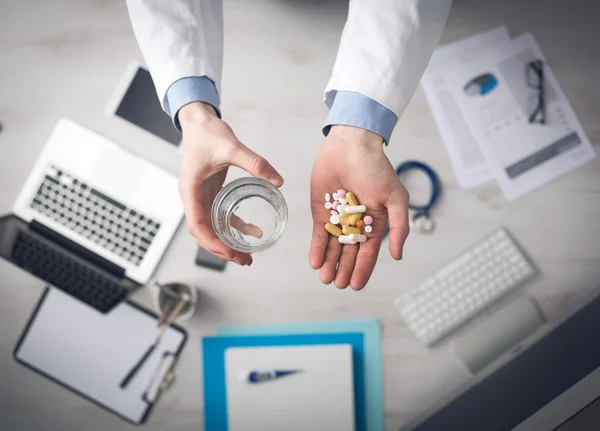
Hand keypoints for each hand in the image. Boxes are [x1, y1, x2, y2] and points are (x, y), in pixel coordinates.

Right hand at [178, 102, 283, 265]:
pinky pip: (221, 216)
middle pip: (204, 233)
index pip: (197, 225)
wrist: (199, 121)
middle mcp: (193, 198)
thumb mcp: (232, 147)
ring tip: (248, 257)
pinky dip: (235, 227)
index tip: (230, 252)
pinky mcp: (211, 193)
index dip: (212, 242)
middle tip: (244, 260)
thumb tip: (278, 181)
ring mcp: (201, 197)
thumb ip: (256, 163)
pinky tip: (253, 232)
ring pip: (212, 228)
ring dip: (228, 243)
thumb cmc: (208, 133)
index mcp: (190, 190)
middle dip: (222, 249)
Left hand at [309, 126, 409, 289]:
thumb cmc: (376, 169)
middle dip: (344, 270)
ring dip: (329, 263)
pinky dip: (316, 248)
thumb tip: (397, 255)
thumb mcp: (395, 197)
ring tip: (325, 278)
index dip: (363, 269)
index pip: (369, 252)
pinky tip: (315, 262)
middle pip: (349, 253)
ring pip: (332, 247)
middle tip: (338, 284)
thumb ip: (399, 226)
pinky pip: (318, 234)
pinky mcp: (321, 211)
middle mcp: (356, 225)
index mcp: (376, 223)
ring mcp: (337, 219)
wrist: (351, 145)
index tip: (356, 285)